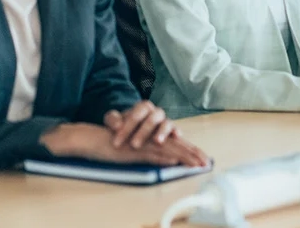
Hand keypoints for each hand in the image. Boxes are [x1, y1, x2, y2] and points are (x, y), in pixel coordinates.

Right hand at [40, 123, 208, 166]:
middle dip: (192, 153)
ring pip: (168, 148)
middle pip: (176, 143)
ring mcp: (144, 142)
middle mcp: (151, 136)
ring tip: (196, 164)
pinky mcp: (134, 149)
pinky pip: (151, 153)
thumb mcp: (138, 150)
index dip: (190, 150)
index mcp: (153, 136)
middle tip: (206, 162)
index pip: (176, 142)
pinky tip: (173, 162)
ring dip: (184, 156)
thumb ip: (155, 154)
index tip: (203, 159)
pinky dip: (163, 157)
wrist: (94, 138)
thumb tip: (172, 162)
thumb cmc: (115, 144)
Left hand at [103, 100, 176, 148]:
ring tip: (157, 142)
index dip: (127, 127)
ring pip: (166, 123)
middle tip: (134, 145)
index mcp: (142, 108)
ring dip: (162, 132)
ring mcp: (165, 121)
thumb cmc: (123, 126)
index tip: (116, 143)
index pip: (137, 113)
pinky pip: (176, 129)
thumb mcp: (114, 122)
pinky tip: (175, 138)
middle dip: (144, 132)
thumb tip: (117, 126)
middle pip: (152, 118)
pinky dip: (176, 132)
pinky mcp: (172, 130)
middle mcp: (155, 113)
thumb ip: (112, 120)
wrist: (134, 130)